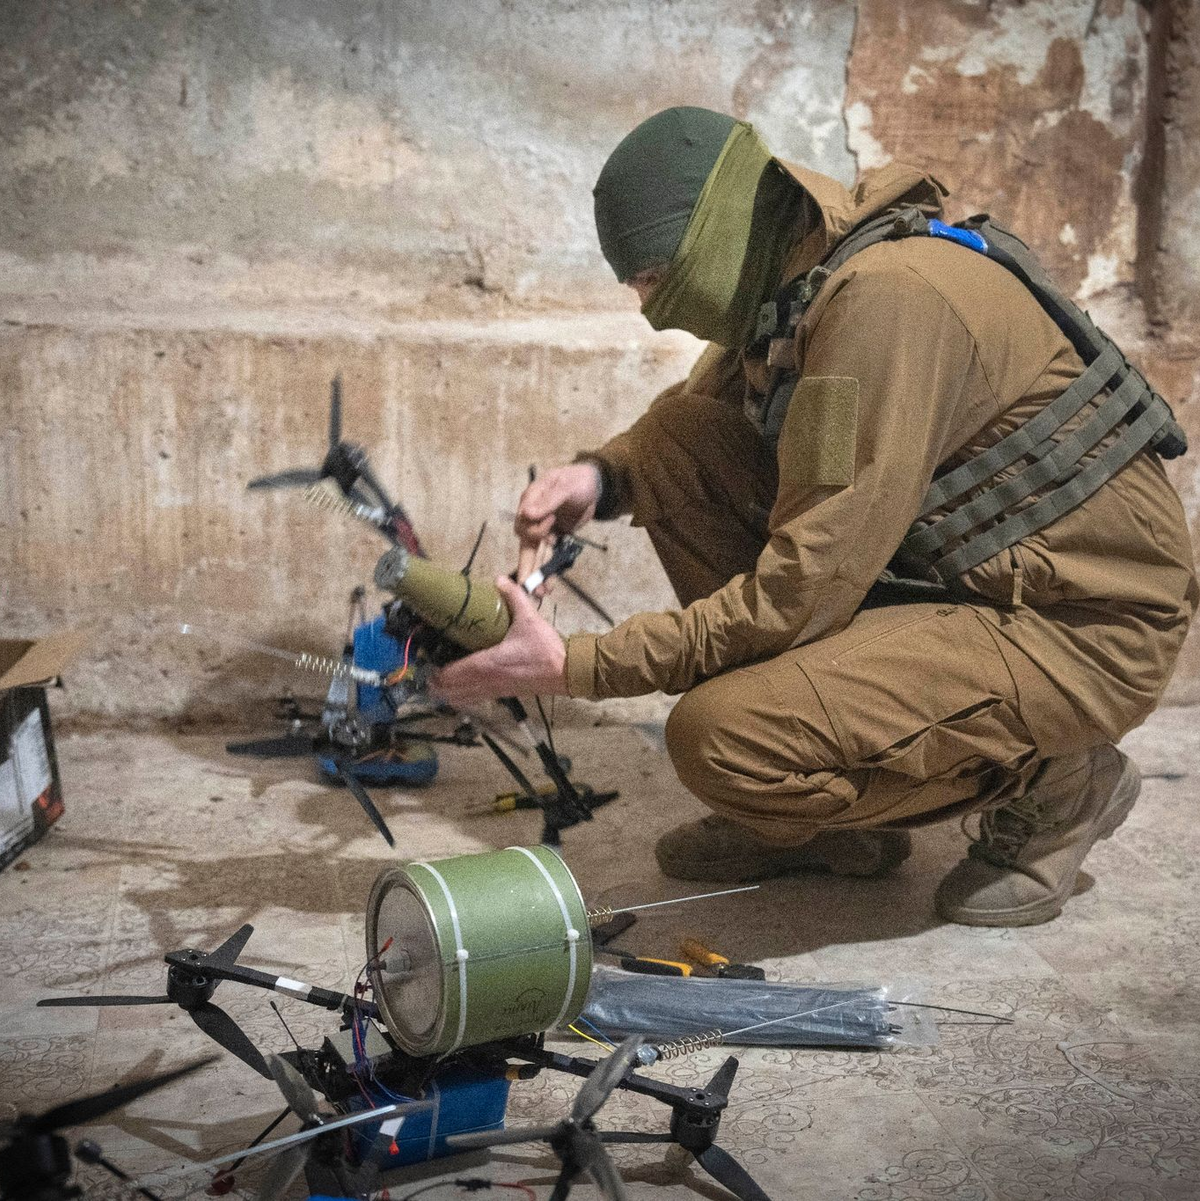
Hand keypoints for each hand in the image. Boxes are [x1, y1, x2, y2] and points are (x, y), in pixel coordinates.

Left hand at [429, 577, 567, 705]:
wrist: (567, 671)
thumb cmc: (546, 648)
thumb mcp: (530, 618)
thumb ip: (514, 597)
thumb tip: (500, 579)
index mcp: (489, 663)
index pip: (455, 672)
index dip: (438, 673)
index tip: (427, 667)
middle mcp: (489, 680)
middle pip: (455, 689)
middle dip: (438, 686)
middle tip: (426, 677)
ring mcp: (497, 690)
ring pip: (465, 698)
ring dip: (450, 695)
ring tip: (437, 688)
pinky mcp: (505, 694)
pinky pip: (478, 699)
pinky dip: (465, 698)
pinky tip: (461, 695)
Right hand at [515, 463, 600, 595]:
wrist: (596, 486)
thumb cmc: (578, 481)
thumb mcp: (565, 487)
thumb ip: (548, 501)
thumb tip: (526, 513)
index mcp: (531, 501)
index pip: (523, 521)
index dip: (535, 528)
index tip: (551, 523)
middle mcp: (533, 517)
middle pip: (526, 543)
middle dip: (527, 565)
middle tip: (527, 586)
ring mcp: (544, 529)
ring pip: (536, 553)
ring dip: (536, 573)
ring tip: (538, 594)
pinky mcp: (555, 537)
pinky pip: (549, 555)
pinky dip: (549, 569)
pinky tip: (549, 585)